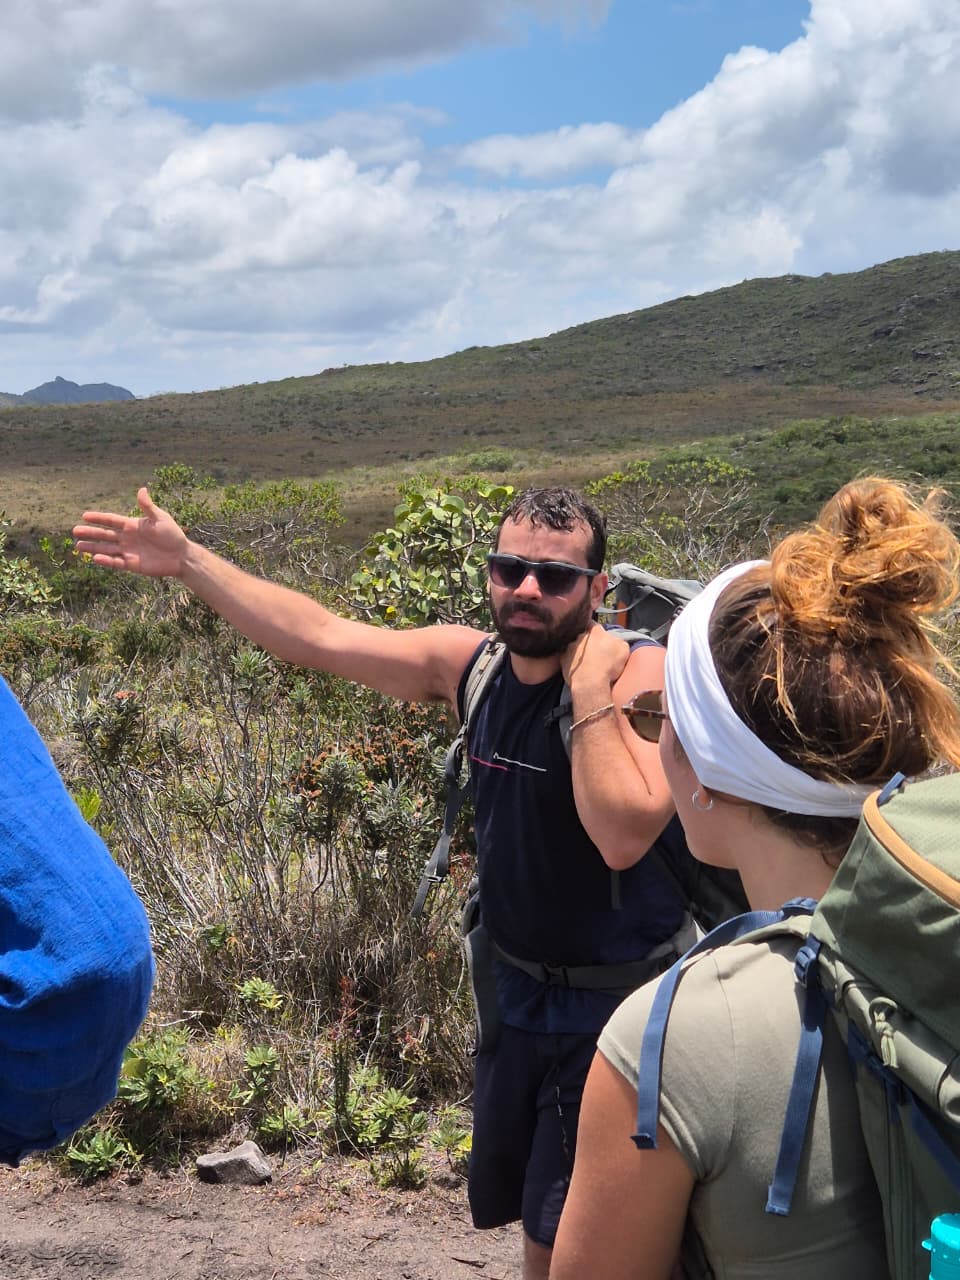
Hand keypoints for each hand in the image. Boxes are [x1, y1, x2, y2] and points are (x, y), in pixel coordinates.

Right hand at [73, 488, 188, 577]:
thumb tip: (142, 489)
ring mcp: (129, 551)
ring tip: (78, 546)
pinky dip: (106, 561)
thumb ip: (148, 507)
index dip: (98, 518)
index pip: (111, 521)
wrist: (181, 556)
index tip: (84, 516)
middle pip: (105, 535)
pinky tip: (95, 558)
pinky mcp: (132, 564)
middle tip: (75, 531)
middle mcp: (128, 538)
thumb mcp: (160, 518)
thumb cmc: (173, 535)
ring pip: (107, 549)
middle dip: (90, 533)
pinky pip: (116, 562)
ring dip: (93, 547)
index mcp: (133, 525)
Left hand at [561, 621, 629, 692]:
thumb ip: (619, 640)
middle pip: (584, 635)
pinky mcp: (563, 659)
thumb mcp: (624, 650)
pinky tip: (579, 668)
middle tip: (595, 652)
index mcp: (595, 632)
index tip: (599, 636)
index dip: (597, 630)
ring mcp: (570, 648)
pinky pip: (567, 657)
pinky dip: (572, 661)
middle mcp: (580, 636)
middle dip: (588, 641)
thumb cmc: (608, 667)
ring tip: (587, 662)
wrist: (591, 683)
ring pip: (575, 646)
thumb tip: (615, 640)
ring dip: (580, 651)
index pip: (594, 624)